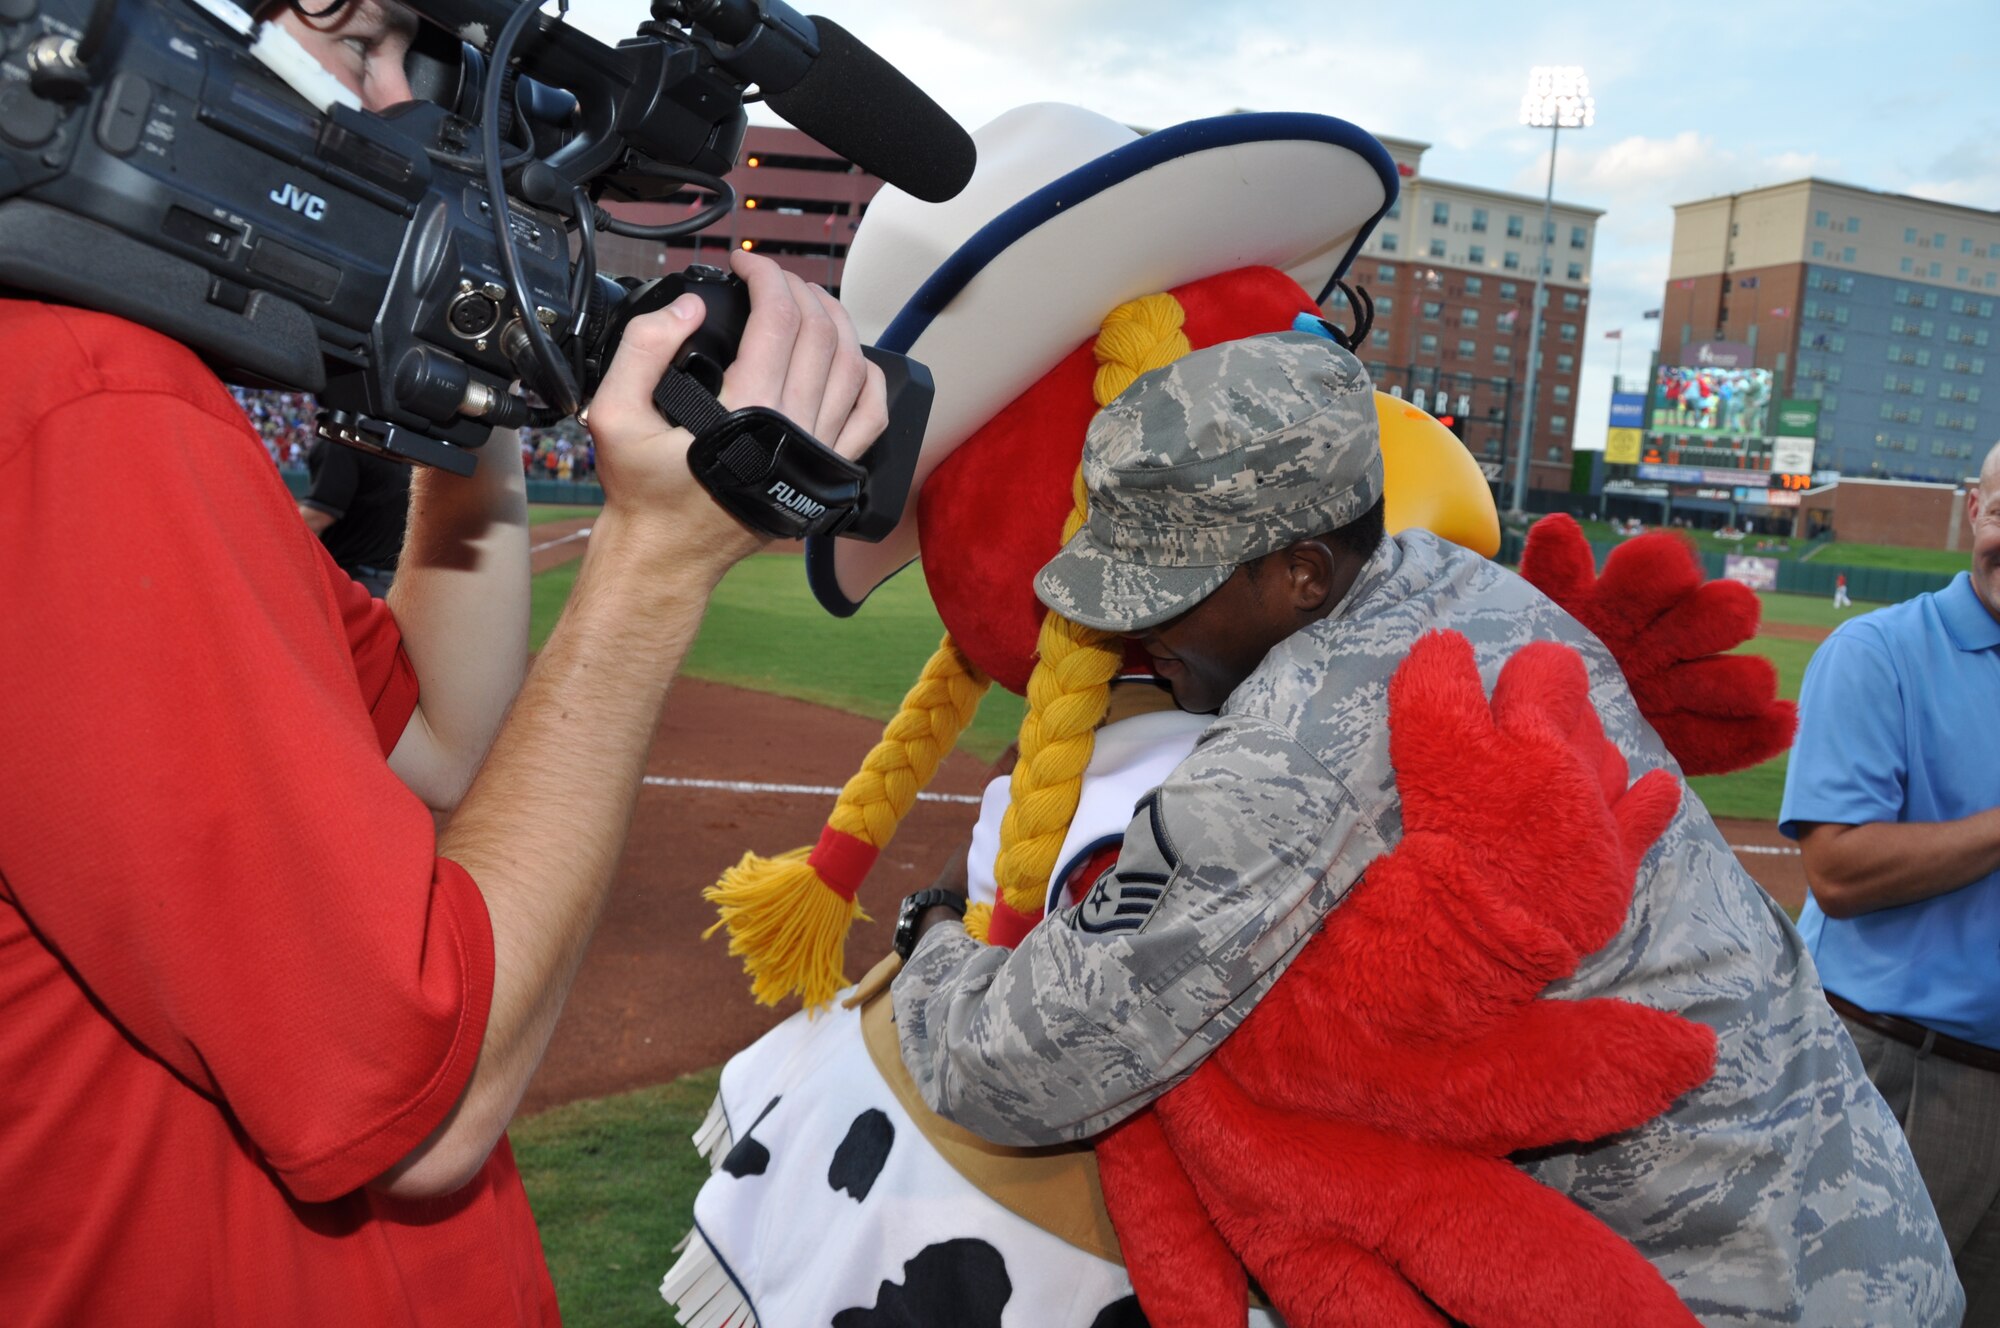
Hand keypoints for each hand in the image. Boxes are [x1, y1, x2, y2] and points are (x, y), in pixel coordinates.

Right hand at [583, 250, 887, 565]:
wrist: (668, 554)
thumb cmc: (643, 491)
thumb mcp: (614, 414)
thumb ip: (644, 349)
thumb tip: (690, 307)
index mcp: (750, 409)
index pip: (778, 318)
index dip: (766, 276)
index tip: (745, 264)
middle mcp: (796, 427)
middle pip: (821, 333)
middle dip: (798, 290)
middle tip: (771, 278)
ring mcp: (819, 451)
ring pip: (853, 366)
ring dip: (836, 322)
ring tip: (809, 301)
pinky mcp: (828, 472)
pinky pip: (871, 418)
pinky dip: (869, 378)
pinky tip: (852, 356)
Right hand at [1387, 632, 1679, 941]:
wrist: (1475, 934)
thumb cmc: (1434, 848)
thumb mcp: (1417, 755)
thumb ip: (1429, 692)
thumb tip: (1442, 645)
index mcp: (1500, 733)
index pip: (1503, 666)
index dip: (1486, 665)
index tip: (1475, 678)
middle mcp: (1550, 755)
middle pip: (1562, 684)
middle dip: (1545, 686)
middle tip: (1524, 715)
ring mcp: (1592, 803)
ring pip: (1603, 741)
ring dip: (1584, 744)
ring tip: (1560, 766)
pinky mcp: (1618, 852)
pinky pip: (1650, 804)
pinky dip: (1651, 794)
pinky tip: (1652, 786)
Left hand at [1519, 514, 1794, 774]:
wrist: (1541, 727)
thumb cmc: (1538, 656)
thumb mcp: (1536, 616)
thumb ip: (1551, 575)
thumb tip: (1559, 526)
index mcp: (1630, 598)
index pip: (1665, 565)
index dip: (1664, 568)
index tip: (1650, 574)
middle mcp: (1672, 637)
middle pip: (1726, 612)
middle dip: (1710, 622)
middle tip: (1671, 644)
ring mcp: (1693, 690)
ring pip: (1748, 677)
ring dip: (1734, 683)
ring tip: (1686, 696)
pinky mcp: (1706, 739)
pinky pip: (1748, 735)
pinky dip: (1762, 730)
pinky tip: (1773, 721)